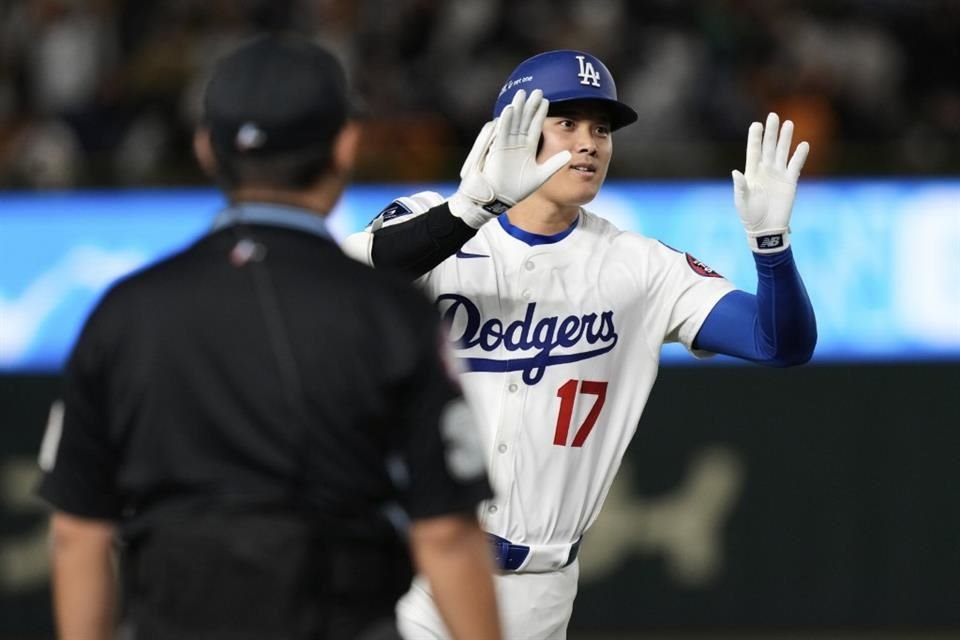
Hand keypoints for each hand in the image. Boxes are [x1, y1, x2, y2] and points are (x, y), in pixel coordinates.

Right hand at [449, 89, 570, 227]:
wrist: (498, 200)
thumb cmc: (516, 190)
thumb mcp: (540, 176)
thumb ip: (554, 164)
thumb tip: (570, 155)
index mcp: (526, 149)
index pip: (534, 127)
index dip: (540, 114)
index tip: (546, 101)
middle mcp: (516, 144)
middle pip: (524, 120)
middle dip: (530, 106)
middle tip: (537, 90)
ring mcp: (506, 145)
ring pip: (513, 123)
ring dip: (518, 109)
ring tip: (522, 93)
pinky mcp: (497, 149)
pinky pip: (502, 132)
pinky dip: (506, 121)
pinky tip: (511, 109)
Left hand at [732, 112, 809, 252]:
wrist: (766, 229)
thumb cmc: (749, 216)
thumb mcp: (741, 202)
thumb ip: (740, 187)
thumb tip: (736, 172)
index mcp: (751, 173)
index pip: (753, 151)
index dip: (755, 138)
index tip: (756, 124)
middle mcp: (765, 171)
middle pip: (769, 147)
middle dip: (771, 132)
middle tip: (773, 116)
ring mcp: (778, 175)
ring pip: (782, 152)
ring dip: (785, 139)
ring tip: (788, 123)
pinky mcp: (790, 182)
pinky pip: (795, 166)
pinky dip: (799, 155)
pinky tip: (804, 144)